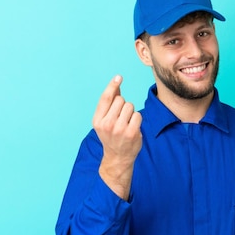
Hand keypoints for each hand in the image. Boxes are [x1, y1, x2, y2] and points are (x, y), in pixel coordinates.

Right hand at [92, 75, 142, 199]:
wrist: (118, 157)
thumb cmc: (111, 136)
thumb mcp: (104, 121)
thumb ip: (109, 104)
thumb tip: (116, 86)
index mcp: (97, 120)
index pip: (106, 98)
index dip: (112, 85)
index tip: (119, 77)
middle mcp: (107, 124)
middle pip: (120, 100)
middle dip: (122, 105)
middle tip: (120, 118)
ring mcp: (120, 129)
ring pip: (130, 106)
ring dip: (130, 112)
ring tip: (126, 123)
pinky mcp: (132, 132)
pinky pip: (138, 115)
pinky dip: (137, 119)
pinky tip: (132, 128)